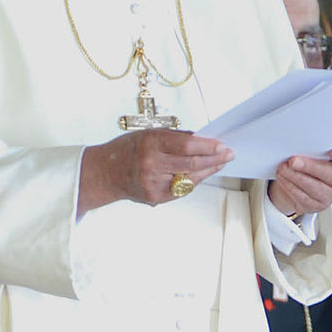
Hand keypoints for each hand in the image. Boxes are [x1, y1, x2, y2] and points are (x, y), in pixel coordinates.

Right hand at [78, 129, 232, 215]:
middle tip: (227, 154)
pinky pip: (182, 190)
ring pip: (190, 178)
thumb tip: (201, 140)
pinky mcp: (155, 197)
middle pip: (192, 163)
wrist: (104, 173)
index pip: (187, 145)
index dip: (207, 146)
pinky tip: (202, 174)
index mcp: (150, 143)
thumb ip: (173, 138)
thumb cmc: (126, 151)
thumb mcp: (147, 134)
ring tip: (219, 163)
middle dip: (214, 158)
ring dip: (208, 171)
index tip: (221, 144)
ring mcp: (154, 183)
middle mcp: (152, 163)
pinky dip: (194, 181)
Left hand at [269, 144, 331, 217]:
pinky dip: (291, 187)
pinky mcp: (317, 206)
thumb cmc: (307, 157)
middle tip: (293, 161)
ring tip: (282, 169)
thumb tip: (298, 141)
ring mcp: (331, 194)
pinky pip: (304, 199)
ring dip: (296, 177)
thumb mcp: (312, 149)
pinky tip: (283, 179)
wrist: (296, 179)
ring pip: (315, 188)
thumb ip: (312, 145)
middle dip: (310, 167)